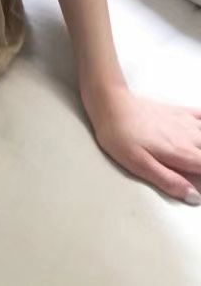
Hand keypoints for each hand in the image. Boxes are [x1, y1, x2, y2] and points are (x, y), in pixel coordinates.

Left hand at [81, 84, 200, 204]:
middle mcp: (188, 137)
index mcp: (181, 153)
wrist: (111, 105)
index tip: (197, 183)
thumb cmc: (121, 135)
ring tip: (194, 156)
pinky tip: (198, 131)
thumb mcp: (140, 165)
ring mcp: (185, 122)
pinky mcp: (178, 112)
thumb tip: (194, 197)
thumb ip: (169, 181)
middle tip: (191, 169)